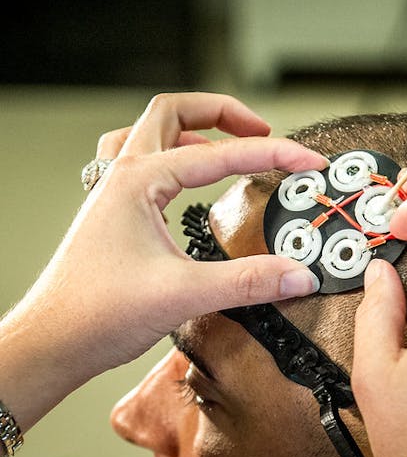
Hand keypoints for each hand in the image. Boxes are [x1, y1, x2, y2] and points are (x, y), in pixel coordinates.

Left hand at [0, 92, 327, 430]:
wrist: (52, 343)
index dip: (273, 153)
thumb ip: (249, 281)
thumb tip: (296, 272)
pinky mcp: (114, 213)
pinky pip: (139, 163)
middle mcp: (123, 177)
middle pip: (174, 113)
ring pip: (151, 132)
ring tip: (225, 139)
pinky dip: (168, 157)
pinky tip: (182, 177)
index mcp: (139, 181)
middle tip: (260, 128)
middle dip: (223, 114)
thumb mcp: (184, 294)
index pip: (221, 155)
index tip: (304, 161)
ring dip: (191, 128)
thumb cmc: (94, 313)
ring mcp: (114, 193)